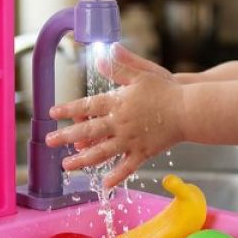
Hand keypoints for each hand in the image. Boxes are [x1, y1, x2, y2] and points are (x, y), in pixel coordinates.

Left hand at [46, 46, 184, 188]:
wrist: (189, 110)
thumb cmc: (166, 90)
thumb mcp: (142, 73)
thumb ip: (120, 66)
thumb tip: (103, 54)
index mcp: (118, 102)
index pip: (87, 105)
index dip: (68, 109)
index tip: (52, 112)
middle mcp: (120, 123)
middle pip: (88, 131)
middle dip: (66, 137)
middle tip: (49, 141)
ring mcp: (131, 140)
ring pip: (102, 152)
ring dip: (82, 160)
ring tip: (66, 166)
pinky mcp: (143, 152)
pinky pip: (127, 167)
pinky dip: (115, 176)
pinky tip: (104, 183)